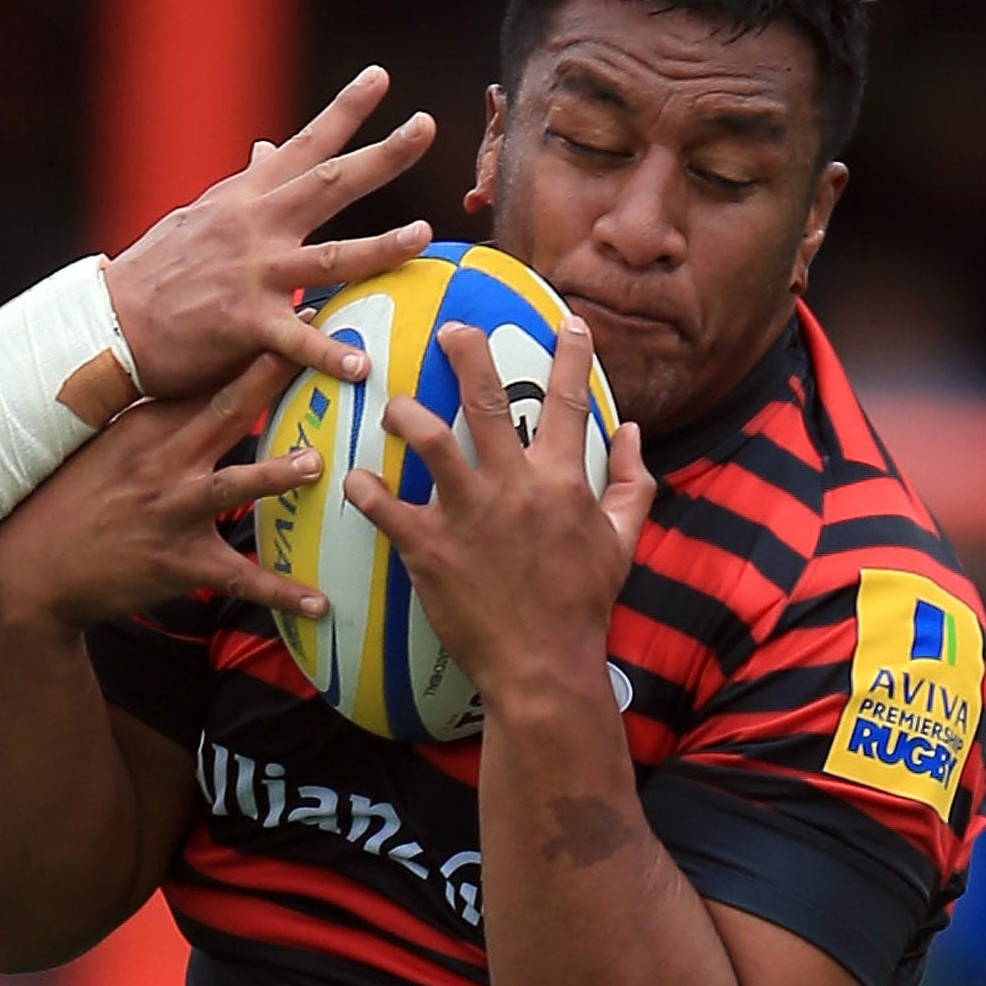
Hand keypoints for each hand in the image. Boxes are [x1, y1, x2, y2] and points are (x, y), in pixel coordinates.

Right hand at [0, 352, 328, 629]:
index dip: (250, 349)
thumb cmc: (72, 500)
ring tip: (314, 463)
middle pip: (224, 411)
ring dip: (274, 475)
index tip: (291, 316)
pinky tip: (320, 602)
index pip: (205, 380)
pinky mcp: (179, 562)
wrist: (29, 568)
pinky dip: (280, 590)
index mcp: (147, 427)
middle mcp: (162, 462)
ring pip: (231, 487)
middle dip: (269, 379)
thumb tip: (197, 383)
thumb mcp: (106, 446)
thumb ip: (156, 417)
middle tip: (319, 354)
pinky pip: (239, 577)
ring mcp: (172, 511)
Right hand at [104, 65, 436, 397]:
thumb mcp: (201, 215)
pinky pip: (296, 341)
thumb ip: (245, 185)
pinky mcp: (243, 323)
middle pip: (330, 183)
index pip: (304, 145)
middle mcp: (255, 226)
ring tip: (423, 235)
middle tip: (426, 126)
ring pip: (330, 255)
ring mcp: (253, 273)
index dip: (344, 109)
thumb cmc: (160, 270)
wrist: (109, 321)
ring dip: (380, 245)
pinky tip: (361, 366)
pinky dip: (328, 354)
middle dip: (381, 155)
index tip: (381, 76)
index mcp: (248, 199)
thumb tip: (267, 145)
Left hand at [343, 316, 654, 698]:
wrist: (543, 666)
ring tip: (392, 404)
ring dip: (407, 414)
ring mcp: (469, 516)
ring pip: (431, 443)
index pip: (568, 402)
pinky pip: (387, 509)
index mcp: (561, 481)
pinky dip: (365, 490)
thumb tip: (633, 430)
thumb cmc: (582, 604)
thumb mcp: (621, 541)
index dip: (570, 355)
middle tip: (451, 329)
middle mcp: (514, 487)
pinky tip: (353, 477)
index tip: (565, 319)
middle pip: (487, 403)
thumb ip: (630, 482)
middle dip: (468, 355)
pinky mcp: (430, 549)